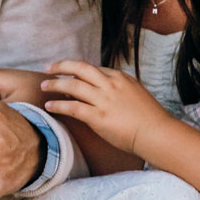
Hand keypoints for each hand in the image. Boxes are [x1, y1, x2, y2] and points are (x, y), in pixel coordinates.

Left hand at [41, 60, 169, 154]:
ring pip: (73, 85)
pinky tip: (49, 106)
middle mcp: (110, 84)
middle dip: (61, 66)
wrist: (157, 133)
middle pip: (80, 68)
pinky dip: (58, 105)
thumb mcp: (136, 95)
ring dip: (55, 84)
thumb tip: (107, 94)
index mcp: (120, 78)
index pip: (94, 68)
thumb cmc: (150, 119)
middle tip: (48, 68)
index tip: (68, 73)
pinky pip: (72, 107)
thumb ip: (121, 91)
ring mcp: (104, 100)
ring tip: (43, 86)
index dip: (77, 70)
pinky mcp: (98, 116)